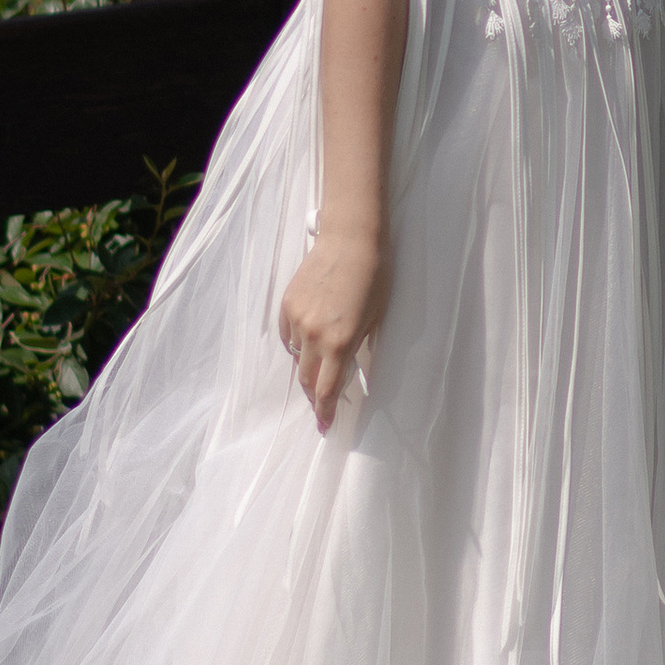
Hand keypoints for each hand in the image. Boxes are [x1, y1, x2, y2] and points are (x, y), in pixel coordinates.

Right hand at [278, 226, 387, 430]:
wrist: (351, 238)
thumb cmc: (375, 277)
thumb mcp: (377, 317)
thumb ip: (363, 348)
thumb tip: (357, 371)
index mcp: (340, 342)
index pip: (325, 389)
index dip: (324, 411)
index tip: (325, 426)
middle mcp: (314, 335)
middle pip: (307, 379)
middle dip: (314, 394)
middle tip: (323, 401)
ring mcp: (297, 319)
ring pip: (296, 356)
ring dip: (308, 365)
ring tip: (321, 361)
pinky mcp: (287, 305)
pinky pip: (289, 335)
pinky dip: (298, 343)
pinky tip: (310, 337)